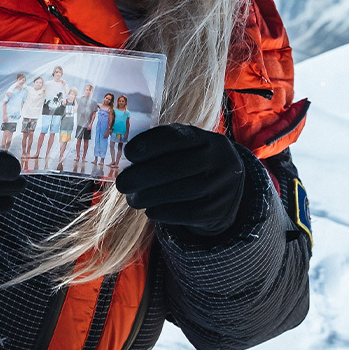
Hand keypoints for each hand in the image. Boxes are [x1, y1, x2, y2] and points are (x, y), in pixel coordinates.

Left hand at [117, 124, 244, 235]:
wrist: (227, 192)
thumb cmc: (192, 166)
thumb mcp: (185, 151)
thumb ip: (160, 150)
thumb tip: (121, 160)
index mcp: (207, 139)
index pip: (176, 136)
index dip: (150, 144)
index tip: (128, 153)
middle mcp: (220, 159)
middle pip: (176, 167)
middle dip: (142, 176)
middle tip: (121, 184)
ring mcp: (223, 185)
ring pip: (182, 191)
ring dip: (149, 196)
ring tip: (132, 199)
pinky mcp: (219, 210)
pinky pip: (188, 213)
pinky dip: (164, 212)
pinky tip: (150, 211)